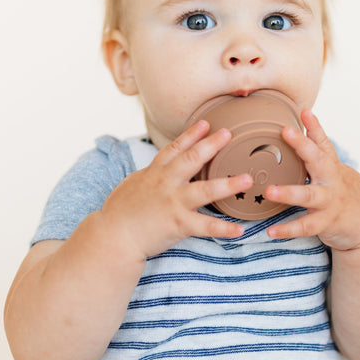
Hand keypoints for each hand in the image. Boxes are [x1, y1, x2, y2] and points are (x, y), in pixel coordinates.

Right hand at [99, 121, 253, 259]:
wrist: (112, 236)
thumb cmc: (118, 213)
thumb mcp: (132, 185)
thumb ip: (148, 176)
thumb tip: (156, 170)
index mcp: (154, 173)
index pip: (174, 148)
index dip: (191, 134)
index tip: (206, 123)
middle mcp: (165, 183)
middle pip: (192, 159)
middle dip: (211, 145)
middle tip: (229, 133)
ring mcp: (173, 203)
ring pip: (205, 190)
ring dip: (228, 184)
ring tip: (247, 179)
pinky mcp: (178, 224)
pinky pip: (205, 226)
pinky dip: (224, 229)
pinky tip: (240, 229)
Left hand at [264, 109, 359, 250]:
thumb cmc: (342, 191)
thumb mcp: (333, 167)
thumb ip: (318, 144)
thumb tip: (305, 113)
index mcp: (330, 166)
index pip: (323, 142)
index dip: (314, 126)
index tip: (304, 111)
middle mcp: (331, 181)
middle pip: (318, 160)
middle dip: (302, 145)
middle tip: (286, 131)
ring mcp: (330, 202)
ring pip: (309, 196)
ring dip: (289, 193)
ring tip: (269, 191)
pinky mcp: (326, 223)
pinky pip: (305, 226)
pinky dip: (287, 229)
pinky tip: (271, 231)